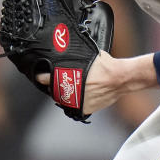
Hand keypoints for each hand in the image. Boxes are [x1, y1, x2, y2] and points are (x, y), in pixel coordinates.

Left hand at [37, 51, 157, 116]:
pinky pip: (75, 107)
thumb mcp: (88, 56)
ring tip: (71, 89)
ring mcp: (77, 100)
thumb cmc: (106, 66)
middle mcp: (71, 90)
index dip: (42, 77)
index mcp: (69, 75)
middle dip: (54, 87)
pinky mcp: (85, 108)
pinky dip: (76, 103)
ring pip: (63, 100)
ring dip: (64, 95)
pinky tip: (80, 96)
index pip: (47, 78)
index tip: (40, 77)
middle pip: (54, 91)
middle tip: (57, 83)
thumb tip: (69, 51)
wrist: (120, 78)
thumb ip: (76, 57)